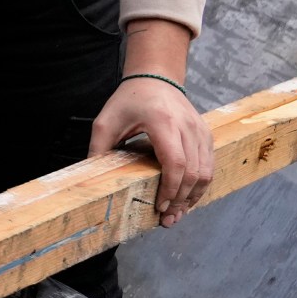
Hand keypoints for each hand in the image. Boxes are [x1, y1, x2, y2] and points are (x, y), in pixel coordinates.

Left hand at [90, 21, 210, 225]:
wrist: (155, 78)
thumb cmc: (130, 99)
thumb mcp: (106, 121)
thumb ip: (97, 149)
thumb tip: (87, 179)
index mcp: (163, 122)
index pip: (176, 163)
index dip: (170, 189)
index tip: (160, 207)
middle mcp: (188, 127)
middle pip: (194, 172)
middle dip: (181, 200)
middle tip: (166, 219)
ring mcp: (201, 131)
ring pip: (206, 171)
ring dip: (193, 196)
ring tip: (177, 214)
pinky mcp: (206, 135)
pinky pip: (209, 165)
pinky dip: (199, 185)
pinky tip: (186, 198)